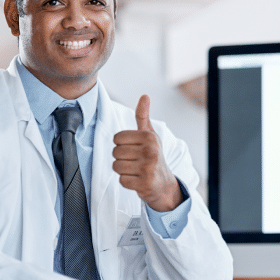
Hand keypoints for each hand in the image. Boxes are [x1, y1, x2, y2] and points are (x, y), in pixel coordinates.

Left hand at [113, 95, 182, 211]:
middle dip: (121, 158)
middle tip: (134, 161)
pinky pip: (121, 180)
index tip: (133, 148)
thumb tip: (145, 95)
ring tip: (135, 170)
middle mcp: (150, 151)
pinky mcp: (145, 184)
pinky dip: (127, 182)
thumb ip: (143, 116)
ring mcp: (148, 168)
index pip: (117, 138)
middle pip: (115, 152)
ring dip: (123, 170)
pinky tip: (137, 180)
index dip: (121, 144)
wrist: (164, 183)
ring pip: (116, 166)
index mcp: (149, 137)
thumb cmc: (153, 155)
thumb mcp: (150, 135)